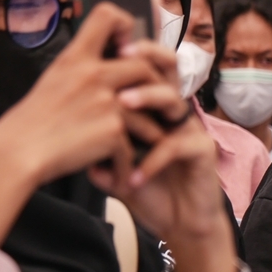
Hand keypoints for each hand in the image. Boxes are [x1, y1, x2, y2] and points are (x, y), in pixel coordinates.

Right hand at [0, 2, 160, 187]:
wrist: (17, 153)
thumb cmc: (32, 122)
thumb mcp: (54, 79)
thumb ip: (81, 68)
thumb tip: (106, 58)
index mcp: (75, 58)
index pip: (107, 15)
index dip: (125, 24)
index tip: (127, 47)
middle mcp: (93, 73)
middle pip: (144, 65)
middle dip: (154, 87)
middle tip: (151, 107)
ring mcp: (106, 101)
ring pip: (150, 108)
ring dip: (150, 129)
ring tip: (143, 144)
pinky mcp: (113, 129)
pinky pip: (134, 145)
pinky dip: (128, 163)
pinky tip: (121, 173)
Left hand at [88, 42, 235, 271]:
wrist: (182, 225)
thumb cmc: (151, 193)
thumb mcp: (115, 172)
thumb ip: (96, 154)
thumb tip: (69, 144)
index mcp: (153, 111)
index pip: (145, 71)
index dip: (129, 54)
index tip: (102, 47)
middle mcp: (174, 114)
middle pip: (168, 70)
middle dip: (145, 56)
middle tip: (121, 53)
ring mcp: (190, 129)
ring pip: (174, 100)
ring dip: (147, 98)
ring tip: (121, 104)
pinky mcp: (202, 150)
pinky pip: (176, 146)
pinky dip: (152, 161)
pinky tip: (134, 178)